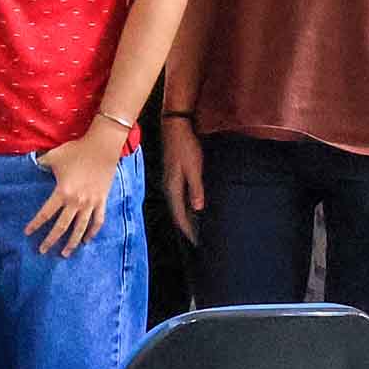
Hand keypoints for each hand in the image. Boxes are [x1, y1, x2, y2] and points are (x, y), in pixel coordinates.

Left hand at [28, 124, 128, 255]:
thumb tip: (32, 164)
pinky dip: (92, 232)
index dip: (35, 224)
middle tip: (43, 250)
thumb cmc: (76, 150)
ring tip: (65, 254)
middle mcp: (76, 202)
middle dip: (51, 240)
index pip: (45, 214)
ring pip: (80, 229)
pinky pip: (98, 221)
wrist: (102, 147)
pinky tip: (87, 240)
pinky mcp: (102, 201)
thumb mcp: (53, 156)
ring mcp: (91, 203)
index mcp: (62, 192)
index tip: (28, 233)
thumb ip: (40, 162)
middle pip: (61, 227)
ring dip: (72, 243)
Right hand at [158, 120, 205, 238]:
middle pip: (178, 212)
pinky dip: (187, 204)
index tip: (196, 241)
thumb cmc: (186, 146)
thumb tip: (198, 208)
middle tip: (199, 238)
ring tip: (198, 226)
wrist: (176, 126)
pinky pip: (180, 195)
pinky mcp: (174, 174)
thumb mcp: (194, 168)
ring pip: (179, 204)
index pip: (180, 215)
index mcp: (173, 187)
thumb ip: (196, 188)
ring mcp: (170, 180)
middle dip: (187, 226)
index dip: (188, 229)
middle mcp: (169, 186)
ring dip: (188, 215)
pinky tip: (195, 205)